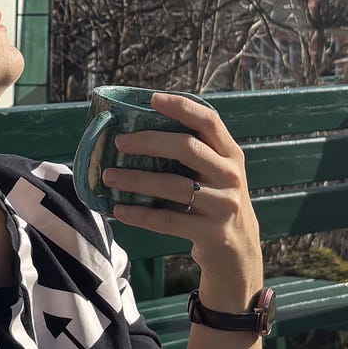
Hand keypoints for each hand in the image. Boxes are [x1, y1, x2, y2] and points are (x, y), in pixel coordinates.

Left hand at [101, 93, 260, 298]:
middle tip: (119, 142)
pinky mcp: (212, 233)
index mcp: (230, 154)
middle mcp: (230, 176)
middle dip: (149, 142)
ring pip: (174, 186)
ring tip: (108, 177)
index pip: (209, 121)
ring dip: (136, 180)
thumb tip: (138, 130)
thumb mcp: (216, 173)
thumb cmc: (215, 201)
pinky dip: (140, 215)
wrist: (239, 250)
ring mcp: (224, 205)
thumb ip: (193, 152)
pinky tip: (119, 210)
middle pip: (187, 148)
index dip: (182, 107)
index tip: (153, 99)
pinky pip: (168, 221)